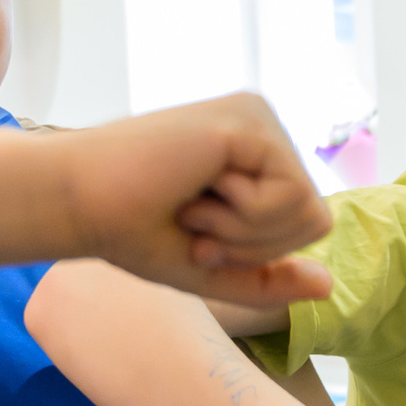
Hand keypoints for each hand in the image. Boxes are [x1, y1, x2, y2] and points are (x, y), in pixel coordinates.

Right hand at [53, 93, 335, 306]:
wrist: (77, 203)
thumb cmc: (131, 232)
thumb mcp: (212, 270)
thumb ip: (269, 279)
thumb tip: (329, 287)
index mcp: (259, 154)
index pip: (309, 225)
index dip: (257, 252)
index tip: (199, 234)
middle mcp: (265, 127)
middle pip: (317, 220)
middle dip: (255, 244)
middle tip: (195, 219)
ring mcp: (259, 117)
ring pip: (309, 211)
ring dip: (245, 231)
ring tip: (193, 202)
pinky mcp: (250, 121)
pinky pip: (290, 197)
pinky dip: (243, 216)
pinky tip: (197, 189)